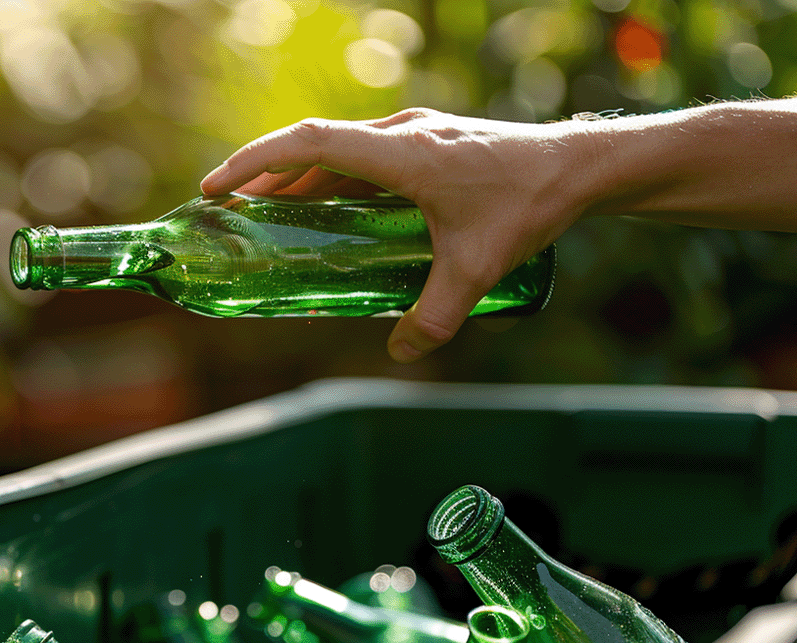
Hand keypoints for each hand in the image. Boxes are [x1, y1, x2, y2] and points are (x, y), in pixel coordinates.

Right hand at [201, 109, 592, 361]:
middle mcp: (401, 135)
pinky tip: (332, 213)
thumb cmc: (528, 204)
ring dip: (299, 178)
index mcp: (400, 153)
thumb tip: (401, 353)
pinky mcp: (428, 144)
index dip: (254, 162)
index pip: (308, 144)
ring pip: (338, 150)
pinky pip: (364, 157)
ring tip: (268, 214)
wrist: (579, 167)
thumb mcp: (477, 268)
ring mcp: (415, 136)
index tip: (217, 185)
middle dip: (264, 175)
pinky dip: (334, 179)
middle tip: (229, 208)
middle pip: (313, 146)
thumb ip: (436, 316)